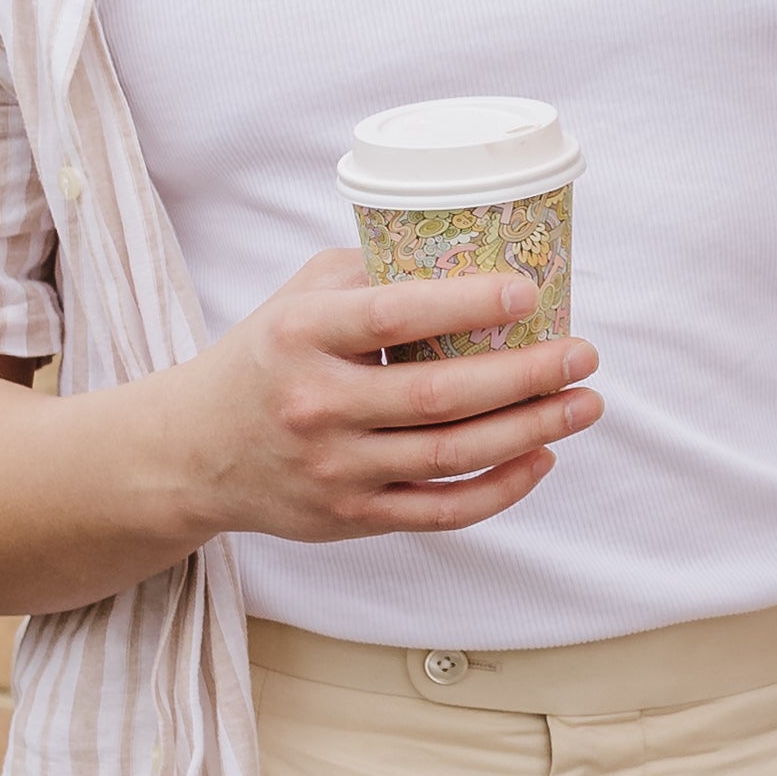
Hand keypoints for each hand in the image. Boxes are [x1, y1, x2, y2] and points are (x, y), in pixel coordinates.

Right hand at [155, 248, 603, 548]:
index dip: (467, 303)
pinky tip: (541, 455)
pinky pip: (441, 512)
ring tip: (584, 403)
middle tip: (584, 354)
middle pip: (440, 397)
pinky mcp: (350, 517)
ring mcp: (334, 469)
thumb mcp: (300, 296)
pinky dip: (501, 487)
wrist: (192, 451)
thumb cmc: (266, 356)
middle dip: (527, 375)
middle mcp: (316, 406)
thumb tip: (474, 259)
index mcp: (301, 336)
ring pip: (452, 457)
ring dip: (532, 429)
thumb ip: (374, 274)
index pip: (393, 316)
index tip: (529, 291)